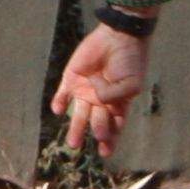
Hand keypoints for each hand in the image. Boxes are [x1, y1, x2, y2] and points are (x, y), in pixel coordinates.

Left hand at [49, 23, 149, 158]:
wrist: (117, 36)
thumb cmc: (130, 61)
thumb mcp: (132, 83)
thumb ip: (116, 96)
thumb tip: (99, 101)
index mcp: (117, 105)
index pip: (113, 127)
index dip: (110, 140)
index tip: (105, 152)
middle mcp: (100, 102)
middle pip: (96, 123)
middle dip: (98, 131)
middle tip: (99, 134)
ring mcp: (84, 91)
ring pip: (77, 115)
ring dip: (75, 129)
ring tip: (73, 143)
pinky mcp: (71, 79)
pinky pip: (61, 95)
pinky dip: (58, 103)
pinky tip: (58, 109)